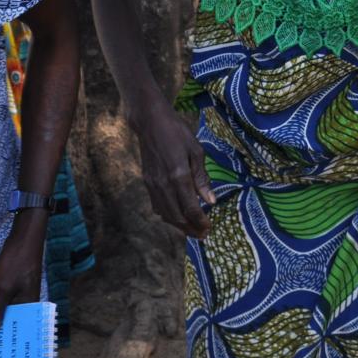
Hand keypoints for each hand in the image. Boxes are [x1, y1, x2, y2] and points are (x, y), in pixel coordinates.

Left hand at [0, 213, 46, 339]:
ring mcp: (22, 296)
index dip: (7, 345)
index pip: (19, 332)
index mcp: (31, 306)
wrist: (25, 235)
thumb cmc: (17, 261)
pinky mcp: (15, 290)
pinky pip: (5, 307)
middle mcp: (28, 304)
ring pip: (8, 316)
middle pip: (13, 326)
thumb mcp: (3, 287)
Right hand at [131, 93, 213, 237]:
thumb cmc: (177, 132)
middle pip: (177, 216)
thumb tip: (210, 200)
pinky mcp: (146, 182)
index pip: (190, 207)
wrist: (150, 123)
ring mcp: (152, 185)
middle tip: (203, 234)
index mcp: (178, 175)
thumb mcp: (196, 151)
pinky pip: (157, 206)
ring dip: (179, 225)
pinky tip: (177, 216)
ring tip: (192, 229)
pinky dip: (168, 215)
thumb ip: (202, 178)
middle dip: (191, 229)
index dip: (200, 221)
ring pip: (165, 214)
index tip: (209, 228)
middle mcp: (163, 184)